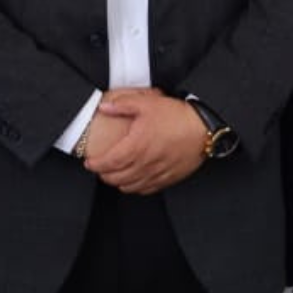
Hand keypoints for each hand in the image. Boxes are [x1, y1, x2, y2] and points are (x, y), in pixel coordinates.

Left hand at [83, 91, 207, 194]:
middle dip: (104, 175)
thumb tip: (104, 107)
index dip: (95, 165)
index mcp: (136, 146)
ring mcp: (157, 173)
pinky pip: (147, 189)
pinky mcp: (169, 178)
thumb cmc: (177, 116)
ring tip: (114, 175)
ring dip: (118, 182)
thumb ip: (123, 105)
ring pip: (131, 186)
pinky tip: (134, 181)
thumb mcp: (147, 103)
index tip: (89, 163)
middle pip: (117, 178)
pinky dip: (136, 188)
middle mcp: (145, 163)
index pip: (109, 162)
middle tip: (100, 169)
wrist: (203, 128)